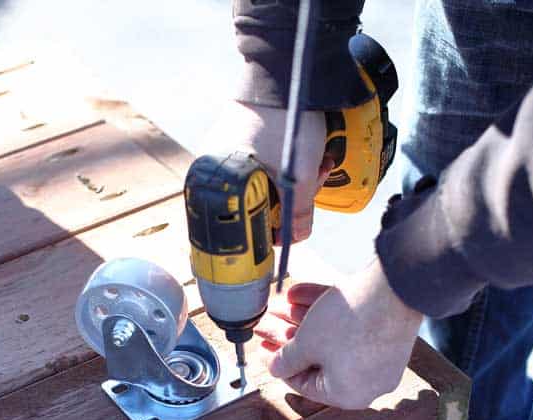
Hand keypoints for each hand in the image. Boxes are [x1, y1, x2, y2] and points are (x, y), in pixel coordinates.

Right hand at [203, 100, 332, 241]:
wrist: (285, 68)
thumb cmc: (285, 120)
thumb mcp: (298, 174)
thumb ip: (298, 213)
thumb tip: (296, 238)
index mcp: (216, 180)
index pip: (241, 222)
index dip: (272, 227)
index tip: (296, 223)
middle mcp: (213, 165)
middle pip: (256, 202)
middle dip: (292, 199)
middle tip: (315, 184)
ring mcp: (226, 149)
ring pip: (264, 182)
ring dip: (296, 181)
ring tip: (319, 165)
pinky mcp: (240, 137)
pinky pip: (263, 163)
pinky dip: (286, 165)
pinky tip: (311, 155)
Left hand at [254, 259, 422, 409]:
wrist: (394, 288)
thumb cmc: (350, 323)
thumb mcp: (306, 344)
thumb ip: (287, 360)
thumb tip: (276, 369)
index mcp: (347, 395)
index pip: (304, 384)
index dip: (279, 365)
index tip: (264, 350)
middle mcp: (367, 381)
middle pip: (317, 359)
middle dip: (289, 337)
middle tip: (268, 323)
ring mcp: (380, 358)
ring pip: (332, 339)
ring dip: (302, 320)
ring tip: (279, 303)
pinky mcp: (387, 333)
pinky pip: (350, 327)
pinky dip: (325, 311)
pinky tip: (297, 293)